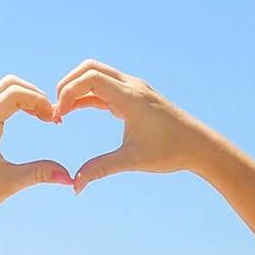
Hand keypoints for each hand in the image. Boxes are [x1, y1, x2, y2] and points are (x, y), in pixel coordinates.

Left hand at [0, 76, 70, 239]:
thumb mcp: (9, 183)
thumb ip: (40, 174)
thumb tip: (69, 178)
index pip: (14, 94)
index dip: (39, 101)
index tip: (53, 120)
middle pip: (8, 84)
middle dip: (34, 94)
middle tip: (49, 116)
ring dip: (23, 96)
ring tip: (41, 116)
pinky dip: (11, 101)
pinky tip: (24, 115)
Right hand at [55, 63, 211, 191]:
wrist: (198, 146)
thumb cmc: (169, 151)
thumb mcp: (131, 161)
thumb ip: (100, 169)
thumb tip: (75, 186)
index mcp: (129, 97)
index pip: (90, 78)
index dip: (68, 93)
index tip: (59, 115)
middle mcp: (131, 86)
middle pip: (89, 68)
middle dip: (67, 85)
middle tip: (56, 110)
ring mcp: (134, 89)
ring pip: (97, 75)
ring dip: (77, 89)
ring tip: (63, 113)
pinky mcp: (135, 96)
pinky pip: (105, 88)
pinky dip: (88, 96)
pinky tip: (77, 111)